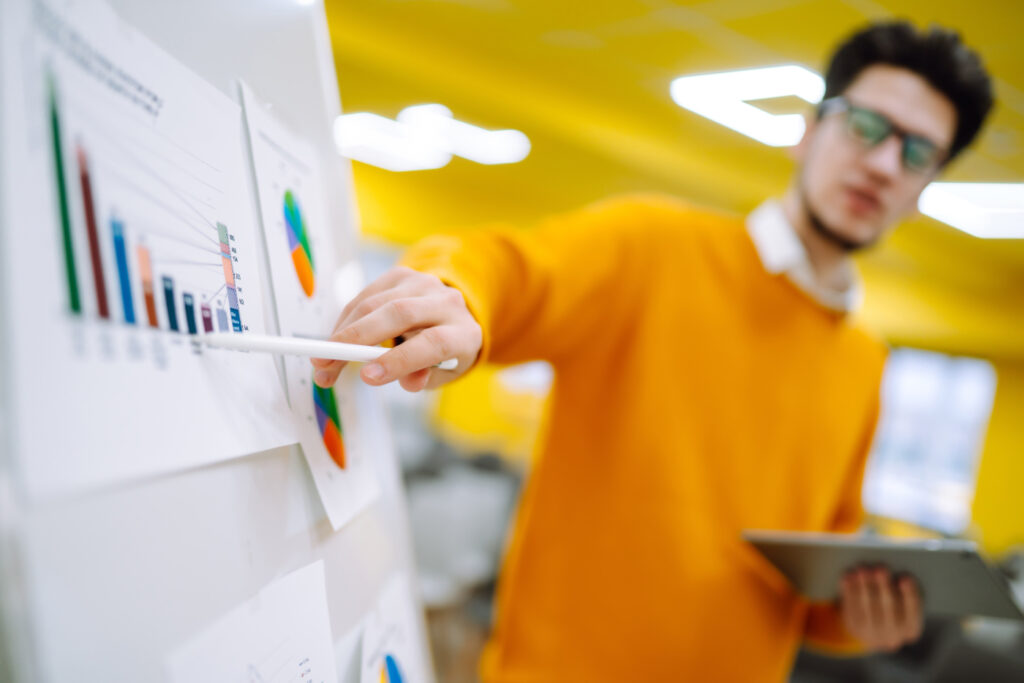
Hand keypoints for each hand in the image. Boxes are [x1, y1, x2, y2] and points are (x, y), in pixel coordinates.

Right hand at [311, 266, 481, 391]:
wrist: (451, 317)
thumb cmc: (444, 354)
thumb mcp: (441, 375)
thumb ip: (424, 378)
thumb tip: (406, 381)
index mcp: (464, 333)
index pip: (433, 343)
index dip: (399, 360)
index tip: (367, 377)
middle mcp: (447, 302)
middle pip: (399, 314)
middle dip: (357, 339)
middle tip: (326, 364)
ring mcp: (424, 284)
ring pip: (376, 303)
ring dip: (343, 332)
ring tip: (323, 360)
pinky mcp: (402, 275)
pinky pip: (366, 295)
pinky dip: (346, 318)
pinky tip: (336, 338)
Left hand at [839, 566, 923, 652]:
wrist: (873, 630)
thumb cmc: (894, 607)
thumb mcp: (904, 601)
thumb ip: (902, 588)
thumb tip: (887, 571)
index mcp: (911, 628)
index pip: (913, 610)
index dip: (909, 594)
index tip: (905, 578)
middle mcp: (893, 635)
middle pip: (888, 607)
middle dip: (883, 586)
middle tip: (880, 568)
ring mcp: (872, 633)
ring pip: (866, 606)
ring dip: (863, 586)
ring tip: (861, 569)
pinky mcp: (853, 627)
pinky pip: (850, 607)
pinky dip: (849, 590)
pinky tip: (848, 577)